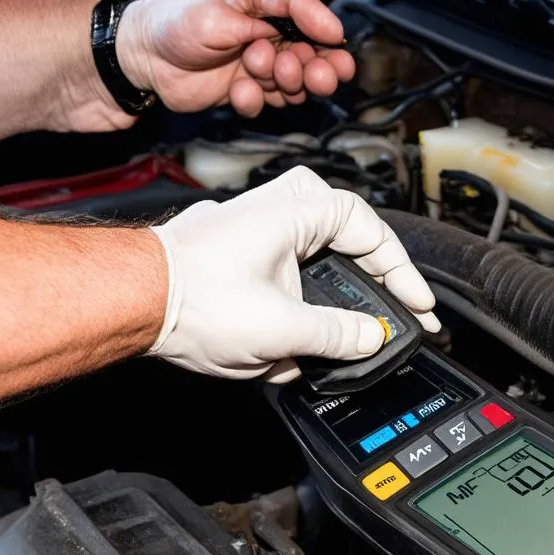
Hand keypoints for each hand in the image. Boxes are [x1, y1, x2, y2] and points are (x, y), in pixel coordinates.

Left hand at [116, 0, 355, 117]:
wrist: (143, 55)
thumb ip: (286, 4)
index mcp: (271, 0)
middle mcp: (269, 32)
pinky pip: (266, 104)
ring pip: (294, 84)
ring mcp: (258, 64)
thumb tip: (330, 25)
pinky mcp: (247, 90)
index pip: (316, 19)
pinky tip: (237, 89)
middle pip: (314, 57)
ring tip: (255, 69)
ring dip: (281, 83)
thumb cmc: (178, 17)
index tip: (332, 48)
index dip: (328, 36)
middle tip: (303, 72)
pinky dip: (254, 100)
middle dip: (314, 69)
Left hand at [147, 167, 440, 379]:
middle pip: (351, 243)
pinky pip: (290, 277)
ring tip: (351, 338)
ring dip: (336, 299)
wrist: (136, 302)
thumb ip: (338, 335)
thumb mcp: (283, 328)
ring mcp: (260, 232)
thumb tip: (371, 338)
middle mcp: (281, 211)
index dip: (402, 272)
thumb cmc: (194, 297)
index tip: (417, 304)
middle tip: (398, 313)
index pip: (373, 233)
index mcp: (301, 210)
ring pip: (320, 263)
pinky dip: (304, 306)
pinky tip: (302, 344)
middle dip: (374, 283)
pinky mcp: (242, 257)